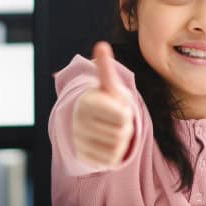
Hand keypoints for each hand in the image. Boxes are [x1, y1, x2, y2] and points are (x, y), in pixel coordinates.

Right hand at [71, 41, 133, 169]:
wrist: (89, 122)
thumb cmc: (104, 101)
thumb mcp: (108, 85)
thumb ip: (106, 68)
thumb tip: (101, 44)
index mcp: (87, 103)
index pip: (123, 116)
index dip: (127, 112)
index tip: (119, 107)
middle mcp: (79, 123)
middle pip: (123, 133)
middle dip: (126, 128)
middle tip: (118, 121)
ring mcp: (80, 142)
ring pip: (118, 148)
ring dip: (123, 142)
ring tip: (113, 132)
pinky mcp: (84, 158)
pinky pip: (111, 160)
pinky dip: (116, 155)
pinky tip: (108, 144)